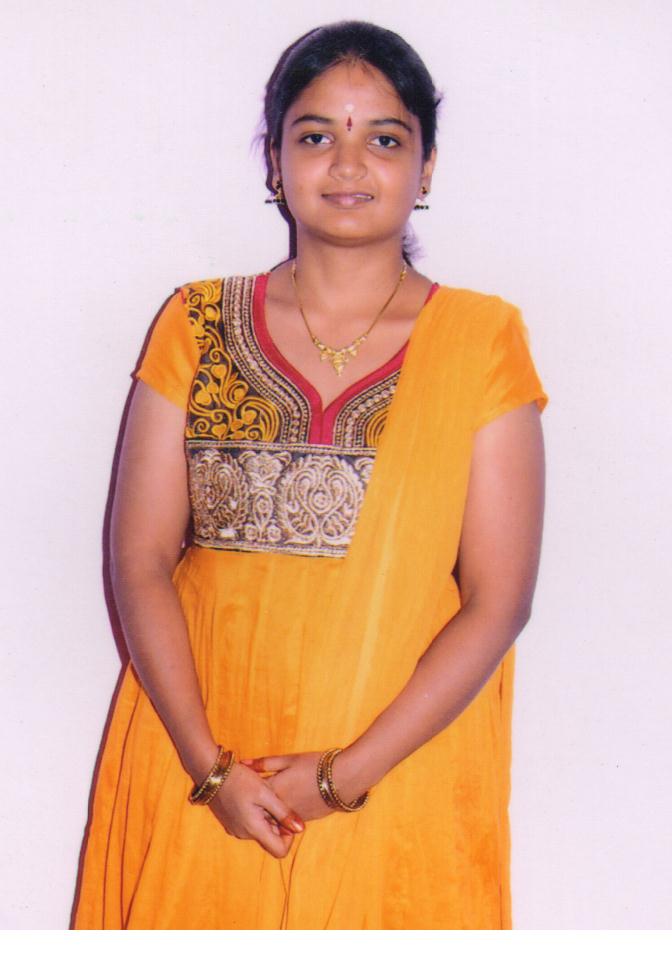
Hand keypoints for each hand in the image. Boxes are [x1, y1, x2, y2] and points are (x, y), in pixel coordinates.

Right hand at [206, 760, 304, 857]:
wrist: (211, 771)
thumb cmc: (240, 779)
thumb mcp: (265, 792)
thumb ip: (283, 812)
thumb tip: (301, 829)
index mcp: (253, 829)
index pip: (279, 850)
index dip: (289, 837)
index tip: (287, 817)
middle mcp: (243, 834)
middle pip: (270, 839)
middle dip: (277, 823)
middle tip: (275, 801)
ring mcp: (235, 828)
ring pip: (260, 830)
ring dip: (267, 817)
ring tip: (263, 796)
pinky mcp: (231, 822)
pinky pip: (250, 824)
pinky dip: (256, 813)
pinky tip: (253, 796)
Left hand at [240, 750, 359, 823]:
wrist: (344, 780)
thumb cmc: (316, 765)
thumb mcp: (289, 759)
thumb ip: (265, 763)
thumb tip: (244, 763)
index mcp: (274, 790)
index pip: (251, 794)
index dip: (245, 787)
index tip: (239, 782)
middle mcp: (280, 807)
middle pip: (260, 810)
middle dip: (254, 803)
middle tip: (249, 794)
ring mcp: (292, 816)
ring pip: (273, 817)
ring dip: (268, 810)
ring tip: (267, 799)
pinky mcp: (304, 819)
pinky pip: (287, 820)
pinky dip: (282, 813)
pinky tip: (287, 801)